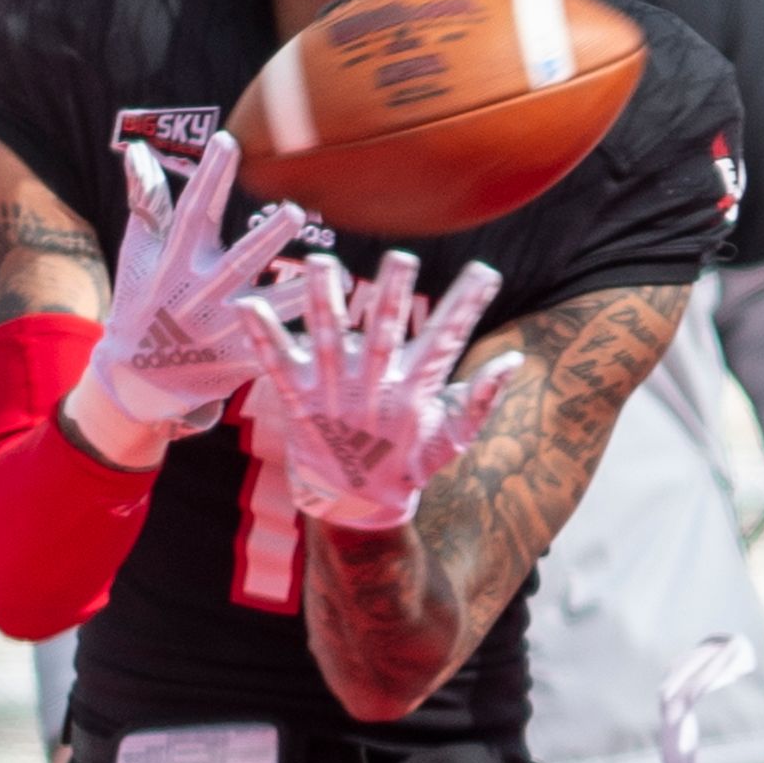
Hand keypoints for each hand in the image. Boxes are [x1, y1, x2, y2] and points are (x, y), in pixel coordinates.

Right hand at [72, 131, 311, 464]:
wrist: (141, 379)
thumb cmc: (141, 304)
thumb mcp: (138, 255)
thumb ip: (146, 204)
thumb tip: (141, 149)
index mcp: (175, 262)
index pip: (193, 213)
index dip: (209, 180)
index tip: (228, 141)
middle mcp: (200, 294)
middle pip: (239, 262)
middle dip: (268, 238)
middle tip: (297, 211)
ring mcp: (224, 329)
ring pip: (271, 308)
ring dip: (303, 292)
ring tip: (342, 276)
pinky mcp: (244, 360)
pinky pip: (283, 346)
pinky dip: (311, 338)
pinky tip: (347, 326)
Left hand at [233, 249, 513, 533]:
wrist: (354, 504)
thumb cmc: (407, 462)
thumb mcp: (451, 438)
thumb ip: (479, 400)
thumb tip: (513, 360)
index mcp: (413, 394)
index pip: (445, 343)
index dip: (466, 308)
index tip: (484, 272)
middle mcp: (372, 390)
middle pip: (384, 335)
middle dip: (394, 297)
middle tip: (403, 258)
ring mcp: (331, 393)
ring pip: (328, 340)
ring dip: (324, 301)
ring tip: (323, 261)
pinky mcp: (296, 400)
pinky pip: (276, 363)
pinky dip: (262, 335)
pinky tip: (250, 304)